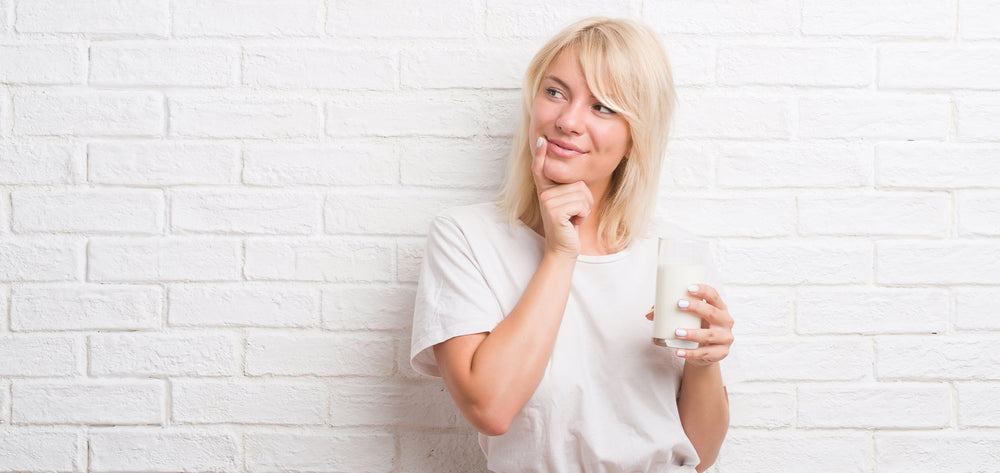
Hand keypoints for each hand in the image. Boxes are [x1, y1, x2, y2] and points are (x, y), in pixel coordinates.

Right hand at [531, 137, 592, 258]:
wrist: (563, 248)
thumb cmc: (569, 225)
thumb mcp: (569, 203)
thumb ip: (568, 188)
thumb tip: (575, 177)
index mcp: (546, 190)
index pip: (541, 168)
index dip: (540, 154)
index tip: (541, 140)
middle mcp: (544, 193)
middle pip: (578, 183)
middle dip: (584, 200)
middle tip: (574, 214)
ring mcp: (547, 202)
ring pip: (581, 194)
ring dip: (584, 209)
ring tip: (572, 218)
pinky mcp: (554, 211)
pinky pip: (581, 204)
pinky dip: (583, 215)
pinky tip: (573, 223)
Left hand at [644, 283, 733, 365]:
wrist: (705, 353)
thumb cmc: (696, 328)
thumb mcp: (688, 318)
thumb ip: (669, 312)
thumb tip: (648, 314)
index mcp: (719, 308)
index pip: (714, 296)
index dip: (704, 290)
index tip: (689, 288)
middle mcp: (725, 321)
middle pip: (712, 313)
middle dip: (696, 308)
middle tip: (679, 304)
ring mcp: (725, 338)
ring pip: (709, 335)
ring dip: (692, 333)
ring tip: (677, 332)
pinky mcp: (720, 353)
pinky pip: (705, 353)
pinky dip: (690, 353)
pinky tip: (679, 352)